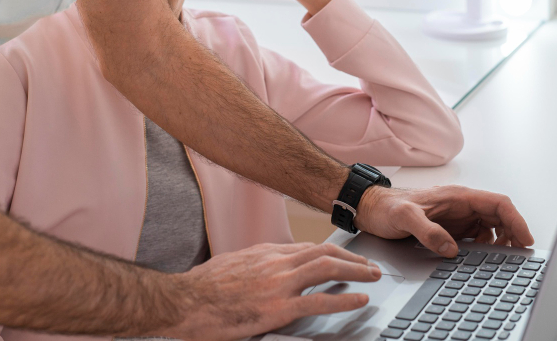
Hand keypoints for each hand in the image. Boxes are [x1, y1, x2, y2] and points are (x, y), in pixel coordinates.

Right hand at [163, 243, 380, 340]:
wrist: (183, 301)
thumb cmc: (200, 288)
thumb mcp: (230, 267)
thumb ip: (253, 268)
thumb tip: (264, 274)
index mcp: (265, 254)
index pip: (308, 248)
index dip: (333, 252)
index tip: (346, 258)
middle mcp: (276, 263)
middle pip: (324, 252)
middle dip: (352, 257)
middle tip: (370, 266)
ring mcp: (278, 284)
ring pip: (327, 268)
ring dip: (356, 271)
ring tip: (373, 277)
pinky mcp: (277, 308)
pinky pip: (319, 301)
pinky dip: (344, 299)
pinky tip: (360, 300)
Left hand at [355, 186, 534, 257]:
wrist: (371, 208)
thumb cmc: (386, 206)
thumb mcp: (404, 217)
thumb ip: (427, 230)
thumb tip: (450, 249)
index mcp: (457, 196)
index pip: (498, 203)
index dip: (516, 220)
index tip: (526, 238)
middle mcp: (461, 205)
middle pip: (500, 216)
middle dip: (514, 233)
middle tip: (520, 254)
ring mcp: (458, 217)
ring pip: (492, 227)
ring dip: (502, 241)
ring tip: (505, 258)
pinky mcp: (452, 228)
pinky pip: (478, 236)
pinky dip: (487, 246)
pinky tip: (483, 258)